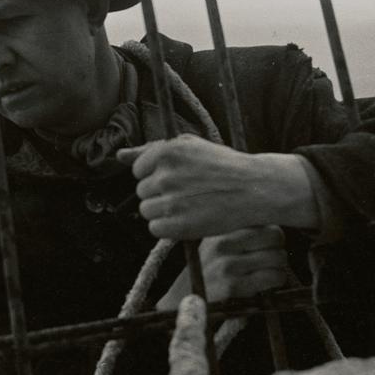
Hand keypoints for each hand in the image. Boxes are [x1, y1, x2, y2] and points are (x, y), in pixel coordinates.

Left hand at [117, 134, 317, 238]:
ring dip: (163, 212)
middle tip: (187, 192)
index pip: (138, 170)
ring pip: (147, 211)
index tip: (176, 178)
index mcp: (166, 153)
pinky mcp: (178, 225)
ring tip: (189, 205)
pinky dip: (169, 228)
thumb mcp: (189, 146)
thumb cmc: (222, 165)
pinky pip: (155, 229)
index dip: (156, 175)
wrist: (254, 188)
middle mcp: (165, 176)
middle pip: (142, 192)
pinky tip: (188, 219)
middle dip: (160, 194)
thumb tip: (120, 155)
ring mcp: (171, 202)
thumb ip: (151, 150)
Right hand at [156, 225, 287, 308]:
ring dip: (277, 268)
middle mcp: (223, 243)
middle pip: (275, 236)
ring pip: (278, 258)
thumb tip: (275, 225)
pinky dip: (275, 283)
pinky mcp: (233, 286)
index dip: (272, 236)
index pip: (263, 221)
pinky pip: (273, 278)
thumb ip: (239, 230)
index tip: (266, 246)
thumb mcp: (215, 241)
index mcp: (220, 228)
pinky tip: (263, 285)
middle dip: (277, 250)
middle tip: (269, 261)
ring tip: (265, 273)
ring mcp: (228, 265)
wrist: (183, 298)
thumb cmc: (205, 268)